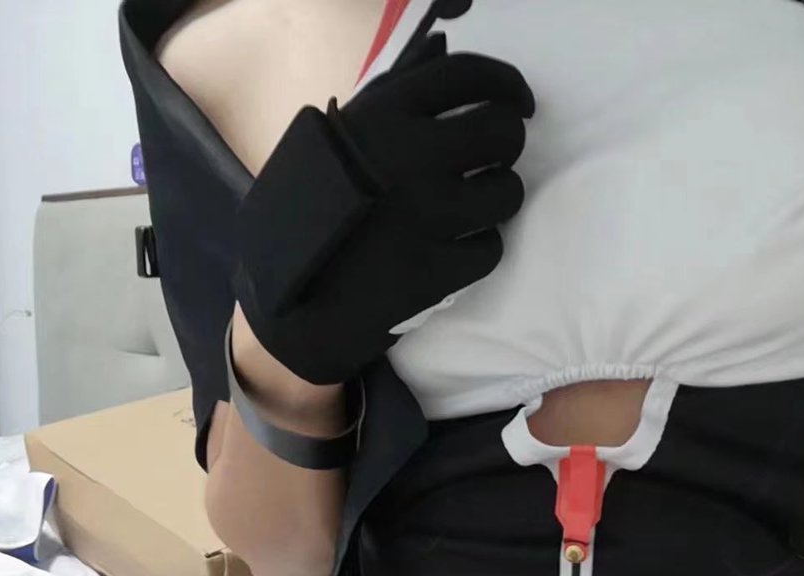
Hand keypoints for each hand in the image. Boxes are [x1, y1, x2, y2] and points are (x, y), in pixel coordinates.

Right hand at [233, 36, 534, 385]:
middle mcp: (408, 156)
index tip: (518, 101)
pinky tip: (455, 248)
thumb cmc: (309, 212)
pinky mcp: (435, 268)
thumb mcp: (335, 138)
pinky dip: (479, 249)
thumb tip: (441, 48)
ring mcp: (425, 215)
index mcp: (380, 115)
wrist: (285, 299)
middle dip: (507, 144)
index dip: (506, 84)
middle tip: (495, 160)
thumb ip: (389, 98)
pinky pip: (491, 248)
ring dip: (497, 199)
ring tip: (472, 208)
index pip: (468, 76)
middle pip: (501, 132)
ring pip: (508, 193)